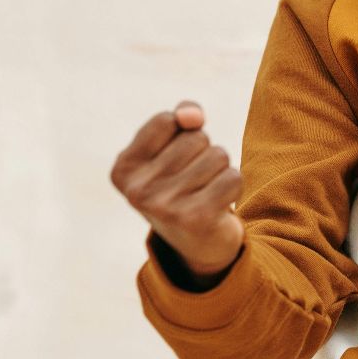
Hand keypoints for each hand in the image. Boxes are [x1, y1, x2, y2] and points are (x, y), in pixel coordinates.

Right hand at [111, 101, 245, 276]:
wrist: (198, 243)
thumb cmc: (183, 185)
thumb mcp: (173, 148)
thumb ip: (182, 119)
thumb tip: (193, 115)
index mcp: (123, 169)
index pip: (167, 120)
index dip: (183, 133)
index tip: (176, 161)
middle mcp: (138, 191)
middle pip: (196, 138)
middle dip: (204, 153)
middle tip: (194, 181)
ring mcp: (165, 207)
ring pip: (218, 155)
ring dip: (220, 170)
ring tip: (206, 191)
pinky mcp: (196, 219)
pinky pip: (233, 177)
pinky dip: (234, 185)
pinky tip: (220, 202)